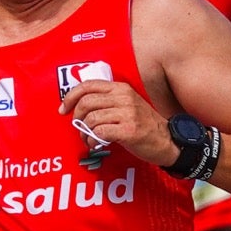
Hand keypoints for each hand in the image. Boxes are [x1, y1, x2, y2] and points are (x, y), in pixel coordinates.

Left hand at [59, 79, 175, 168]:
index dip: (70, 97)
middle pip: (86, 102)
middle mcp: (124, 97)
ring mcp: (127, 113)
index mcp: (121, 88)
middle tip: (79, 129)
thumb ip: (108, 101)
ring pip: (91, 119)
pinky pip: (99, 133)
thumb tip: (80, 106)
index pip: (88, 85)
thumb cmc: (144, 125)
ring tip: (89, 139)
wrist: (167, 141)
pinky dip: (93, 141)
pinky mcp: (128, 130)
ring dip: (85, 133)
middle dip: (76, 118)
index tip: (63, 109)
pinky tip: (97, 144)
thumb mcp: (127, 104)